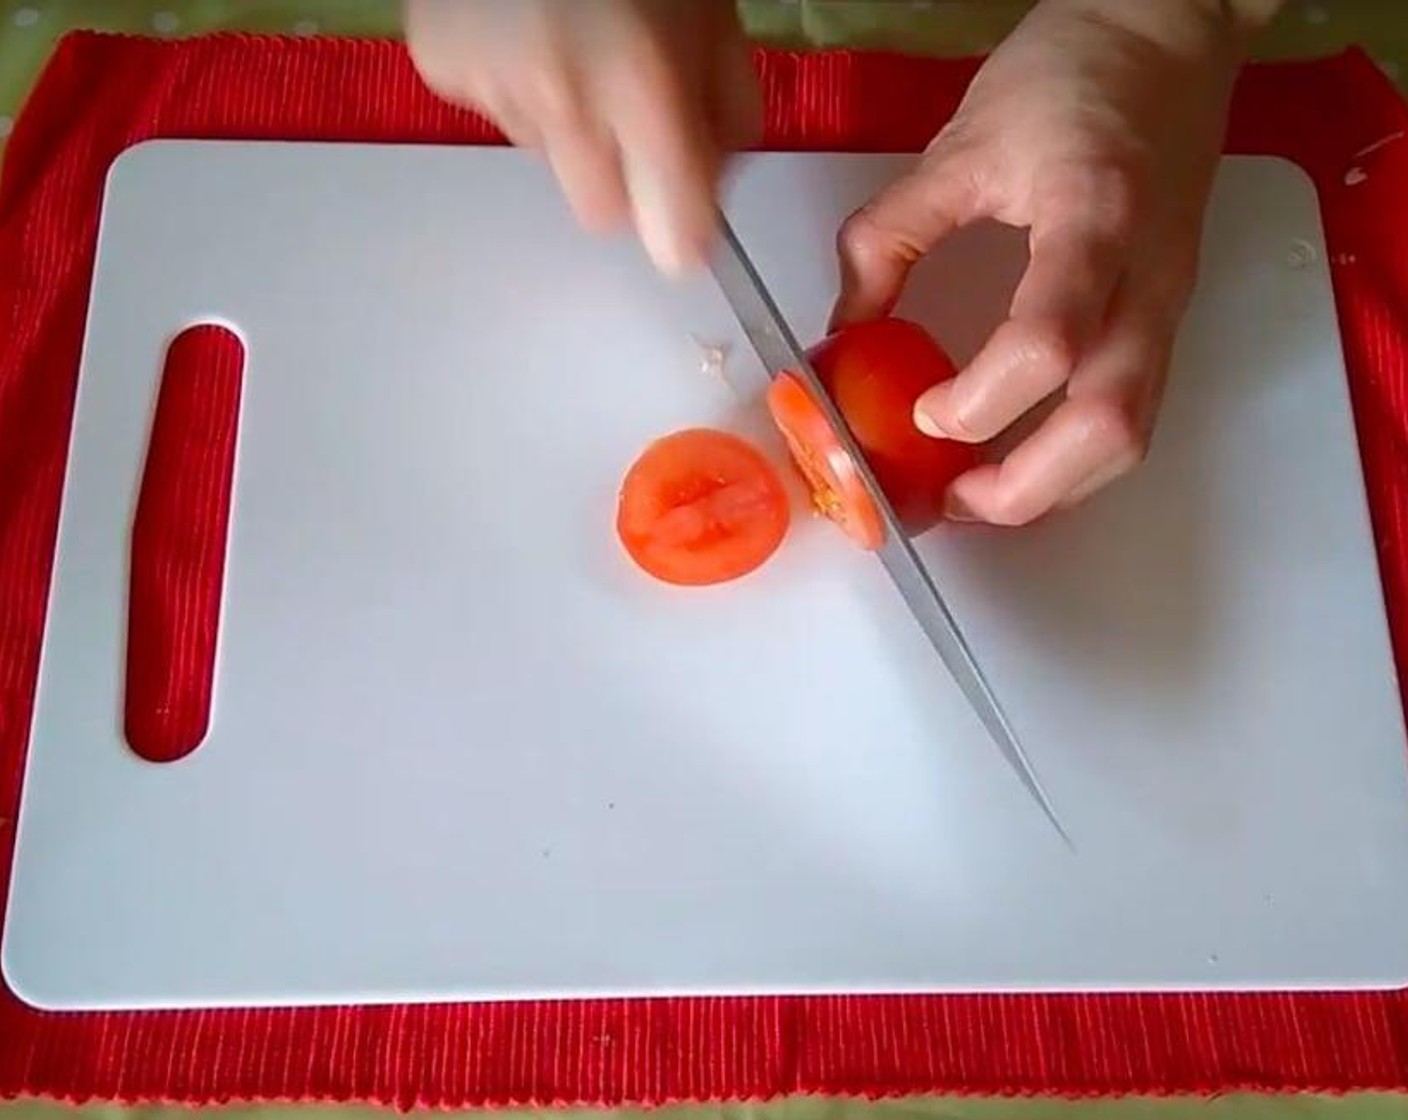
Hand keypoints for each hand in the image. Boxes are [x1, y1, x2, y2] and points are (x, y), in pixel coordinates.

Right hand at [404, 0, 759, 276]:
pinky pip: (499, 113)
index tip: (688, 226)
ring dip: (570, 124)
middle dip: (623, 182)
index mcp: (644, 85)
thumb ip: (727, 108)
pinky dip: (518, 86)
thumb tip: (717, 183)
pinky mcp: (442, 69)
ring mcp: (493, 89)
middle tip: (632, 114)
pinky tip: (526, 26)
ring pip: (548, 159)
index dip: (683, 235)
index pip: (672, 236)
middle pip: (601, 214)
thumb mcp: (715, 13)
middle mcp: (565, 103)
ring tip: (574, 39)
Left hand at [832, 0, 1270, 525]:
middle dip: (1023, 487)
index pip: (1047, 342)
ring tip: (977, 494)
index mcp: (1090, 219)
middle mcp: (1144, 276)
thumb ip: (889, 238)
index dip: (980, 399)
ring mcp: (1168, 303)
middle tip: (949, 501)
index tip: (923, 411)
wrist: (1171, 34)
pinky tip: (1019, 457)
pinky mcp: (1169, 314)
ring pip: (1132, 434)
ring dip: (1053, 487)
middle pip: (1108, 423)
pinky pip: (1135, 411)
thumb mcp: (959, 145)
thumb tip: (844, 328)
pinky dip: (1074, 456)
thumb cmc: (1073, 73)